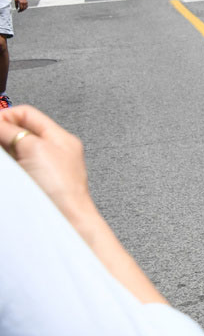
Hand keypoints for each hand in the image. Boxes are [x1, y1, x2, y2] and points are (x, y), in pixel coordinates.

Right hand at [0, 106, 93, 228]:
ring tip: (5, 161)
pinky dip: (7, 167)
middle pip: (18, 133)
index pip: (27, 114)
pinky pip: (15, 169)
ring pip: (14, 153)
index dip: (5, 116)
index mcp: (60, 138)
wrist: (65, 221)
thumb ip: (13, 132)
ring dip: (4, 152)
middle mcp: (53, 152)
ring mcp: (43, 170)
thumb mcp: (34, 149)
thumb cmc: (61, 188)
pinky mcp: (34, 186)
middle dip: (1, 135)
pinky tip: (7, 170)